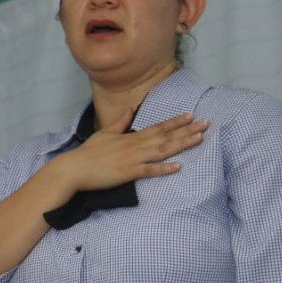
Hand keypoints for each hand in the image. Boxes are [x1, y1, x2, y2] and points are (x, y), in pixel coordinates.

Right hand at [48, 110, 206, 192]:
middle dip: (187, 130)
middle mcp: (135, 146)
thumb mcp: (105, 133)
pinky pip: (149, 170)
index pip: (157, 127)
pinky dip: (163, 169)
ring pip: (161, 150)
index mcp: (130, 137)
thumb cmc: (88, 152)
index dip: (175, 121)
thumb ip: (120, 122)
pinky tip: (177, 167)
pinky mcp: (127, 173)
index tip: (191, 115)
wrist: (74, 168)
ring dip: (181, 144)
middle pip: (165, 136)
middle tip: (207, 123)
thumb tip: (131, 109)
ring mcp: (132, 159)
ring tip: (199, 138)